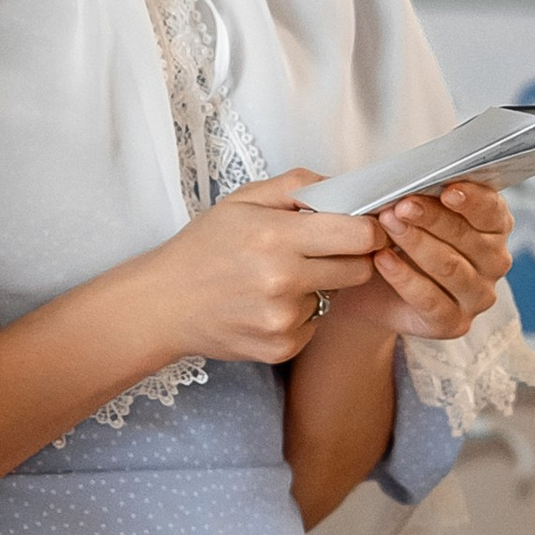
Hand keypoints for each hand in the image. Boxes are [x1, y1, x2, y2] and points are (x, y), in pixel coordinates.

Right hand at [141, 173, 379, 365]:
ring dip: (317, 285)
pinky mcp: (281, 349)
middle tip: (322, 250)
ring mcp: (283, 319)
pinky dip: (299, 313)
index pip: (358, 235)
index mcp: (275, 236)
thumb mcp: (242, 200)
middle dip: (350, 257)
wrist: (165, 303)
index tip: (363, 227)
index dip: (369, 229)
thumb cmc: (203, 247)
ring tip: (276, 279)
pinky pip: (314, 324)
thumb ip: (296, 185)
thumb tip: (342, 186)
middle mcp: (283, 280)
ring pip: (334, 297)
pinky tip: (266, 304)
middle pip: (359, 270)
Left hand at [327, 181, 513, 345]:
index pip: (492, 210)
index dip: (472, 199)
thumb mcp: (408, 209)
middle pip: (467, 237)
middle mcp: (494, 262)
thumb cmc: (397, 234)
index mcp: (493, 226)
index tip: (446, 188)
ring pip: (450, 267)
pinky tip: (382, 259)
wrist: (372, 285)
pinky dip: (404, 277)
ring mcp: (478, 296)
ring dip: (416, 243)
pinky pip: (431, 300)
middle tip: (400, 204)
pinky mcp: (455, 323)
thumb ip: (417, 193)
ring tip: (386, 223)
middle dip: (432, 217)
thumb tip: (403, 178)